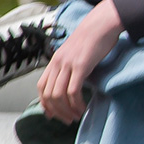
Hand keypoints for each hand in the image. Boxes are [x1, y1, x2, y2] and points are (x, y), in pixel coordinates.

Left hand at [38, 0, 123, 123]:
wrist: (102, 24)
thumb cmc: (94, 39)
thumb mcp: (76, 54)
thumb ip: (70, 67)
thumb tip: (71, 84)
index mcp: (54, 61)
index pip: (41, 87)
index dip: (45, 104)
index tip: (54, 115)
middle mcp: (57, 63)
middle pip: (48, 94)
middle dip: (56, 111)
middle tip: (67, 120)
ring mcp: (68, 64)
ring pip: (58, 95)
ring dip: (66, 110)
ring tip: (76, 116)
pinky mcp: (80, 66)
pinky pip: (73, 91)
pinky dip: (76, 103)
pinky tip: (83, 108)